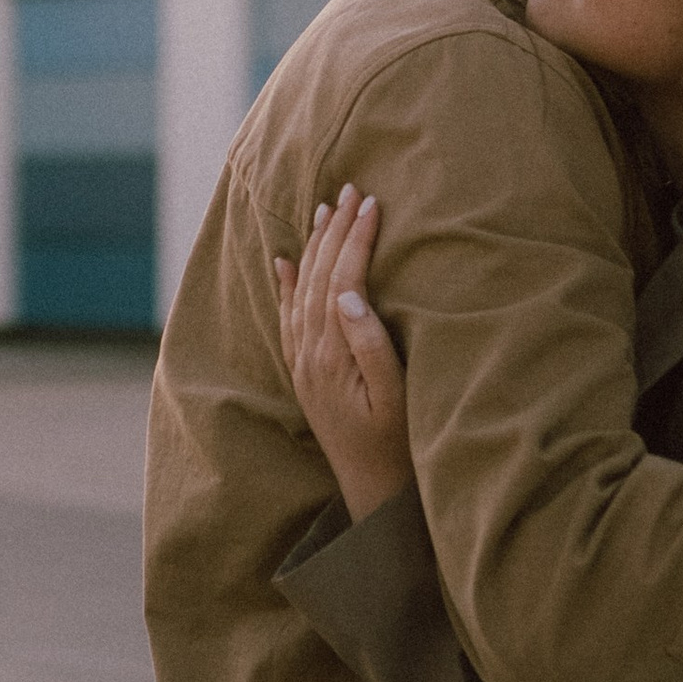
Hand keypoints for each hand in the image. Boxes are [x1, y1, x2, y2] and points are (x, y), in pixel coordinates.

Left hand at [272, 184, 414, 521]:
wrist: (370, 492)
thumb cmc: (396, 446)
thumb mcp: (396, 398)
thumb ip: (371, 346)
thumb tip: (348, 296)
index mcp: (333, 356)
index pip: (342, 281)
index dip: (356, 240)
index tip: (372, 204)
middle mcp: (310, 355)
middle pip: (319, 278)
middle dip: (334, 231)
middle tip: (349, 190)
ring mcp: (303, 364)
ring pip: (302, 291)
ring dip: (314, 248)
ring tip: (324, 210)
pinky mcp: (305, 374)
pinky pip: (289, 319)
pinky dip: (287, 286)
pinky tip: (286, 262)